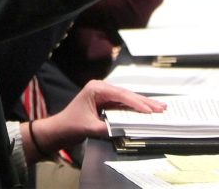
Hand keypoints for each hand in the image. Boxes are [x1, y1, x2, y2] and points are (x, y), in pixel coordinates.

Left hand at [28, 80, 166, 155]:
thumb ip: (107, 128)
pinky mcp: (105, 102)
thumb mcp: (89, 128)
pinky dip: (134, 108)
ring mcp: (103, 94)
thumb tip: (126, 129)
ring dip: (142, 105)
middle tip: (161, 107)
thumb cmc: (69, 126)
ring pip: (127, 99)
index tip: (150, 110)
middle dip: (145, 102)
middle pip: (127, 94)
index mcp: (96, 88)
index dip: (137, 103)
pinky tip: (146, 111)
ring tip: (159, 108)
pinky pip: (122, 104)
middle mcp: (101, 88)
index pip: (121, 95)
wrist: (58, 130)